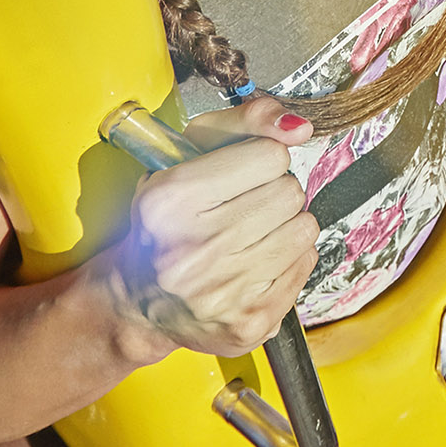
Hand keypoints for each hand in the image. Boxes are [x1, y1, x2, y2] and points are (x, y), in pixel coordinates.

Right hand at [101, 96, 317, 359]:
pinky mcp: (249, 323)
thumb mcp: (187, 155)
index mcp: (171, 200)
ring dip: (285, 226)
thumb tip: (299, 128)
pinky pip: (306, 265)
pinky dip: (289, 260)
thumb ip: (243, 123)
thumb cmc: (169, 218)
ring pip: (305, 229)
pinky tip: (255, 264)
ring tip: (250, 236)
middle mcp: (193, 250)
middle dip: (274, 193)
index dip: (260, 160)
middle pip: (291, 192)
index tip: (239, 175)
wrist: (139, 299)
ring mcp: (222, 293)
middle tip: (243, 208)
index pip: (271, 156)